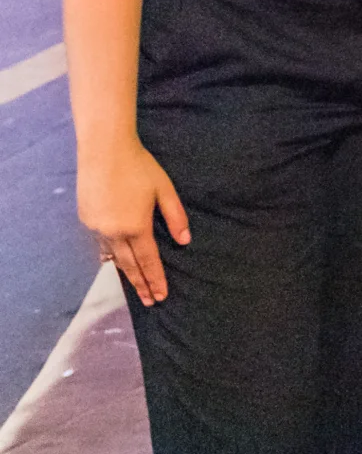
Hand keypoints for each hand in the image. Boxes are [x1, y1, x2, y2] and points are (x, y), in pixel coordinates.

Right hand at [78, 137, 188, 304]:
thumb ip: (175, 217)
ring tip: (134, 286)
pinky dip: (109, 255)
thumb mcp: (165, 190)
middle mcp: (113, 232)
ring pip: (113, 256)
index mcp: (136, 227)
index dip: (155, 279)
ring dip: (124, 271)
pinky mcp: (85, 219)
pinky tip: (112, 260)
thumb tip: (184, 241)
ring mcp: (96, 227)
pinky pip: (100, 243)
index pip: (149, 261)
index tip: (161, 296)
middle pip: (129, 265)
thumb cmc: (140, 167)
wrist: (104, 151)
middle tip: (149, 301)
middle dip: (141, 284)